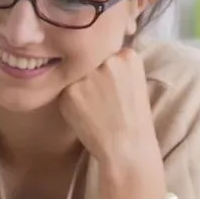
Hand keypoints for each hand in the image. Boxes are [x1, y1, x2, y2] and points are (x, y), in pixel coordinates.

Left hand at [58, 48, 157, 164]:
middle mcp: (108, 60)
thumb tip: (91, 58)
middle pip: (90, 60)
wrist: (126, 146)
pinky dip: (70, 101)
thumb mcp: (134, 82)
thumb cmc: (133, 119)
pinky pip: (65, 89)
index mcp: (128, 56)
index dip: (105, 70)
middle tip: (100, 98)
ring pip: (76, 74)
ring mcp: (88, 75)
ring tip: (93, 106)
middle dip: (91, 74)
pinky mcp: (69, 91)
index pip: (107, 51)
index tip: (110, 84)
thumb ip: (116, 67)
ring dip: (79, 86)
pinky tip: (84, 113)